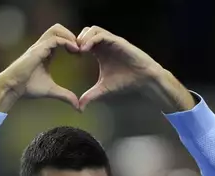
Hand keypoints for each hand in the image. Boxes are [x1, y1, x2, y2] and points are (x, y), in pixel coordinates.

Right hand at [0, 24, 79, 111]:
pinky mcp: (38, 49)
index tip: (79, 55)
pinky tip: (74, 51)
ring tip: (77, 49)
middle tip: (80, 49)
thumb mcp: (51, 90)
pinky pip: (55, 39)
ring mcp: (39, 46)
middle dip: (71, 35)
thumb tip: (77, 106)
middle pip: (58, 29)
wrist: (13, 87)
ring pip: (56, 29)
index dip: (71, 43)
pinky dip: (67, 42)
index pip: (59, 38)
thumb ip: (65, 95)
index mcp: (45, 52)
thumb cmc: (27, 87)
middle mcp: (42, 46)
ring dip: (69, 36)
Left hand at [77, 26, 194, 112]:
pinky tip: (86, 50)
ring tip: (78, 50)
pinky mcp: (117, 41)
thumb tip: (79, 108)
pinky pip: (101, 35)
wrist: (143, 79)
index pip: (82, 41)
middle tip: (72, 52)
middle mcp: (104, 44)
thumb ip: (90, 96)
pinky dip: (91, 39)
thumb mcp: (103, 89)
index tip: (71, 57)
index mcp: (99, 52)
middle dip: (76, 40)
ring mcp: (111, 41)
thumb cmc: (125, 81)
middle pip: (85, 32)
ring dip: (83, 38)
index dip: (74, 47)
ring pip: (92, 29)